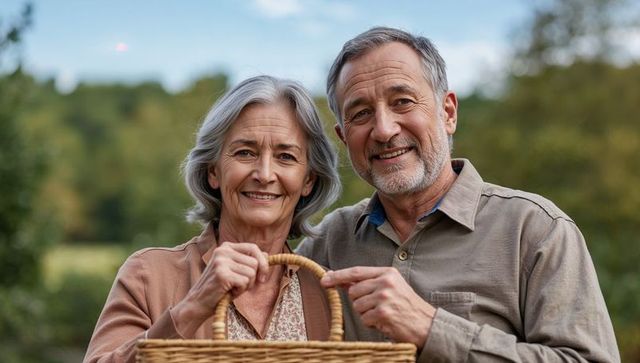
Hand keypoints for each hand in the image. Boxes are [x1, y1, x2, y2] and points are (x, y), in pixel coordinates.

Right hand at [171, 242, 268, 336]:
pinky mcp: (222, 274)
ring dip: (246, 285)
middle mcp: (223, 250)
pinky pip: (245, 282)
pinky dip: (240, 291)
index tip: (263, 277)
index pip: (254, 248)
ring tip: (232, 288)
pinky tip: (228, 292)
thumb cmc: (220, 288)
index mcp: (226, 247)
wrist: (198, 303)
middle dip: (253, 278)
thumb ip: (248, 261)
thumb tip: (267, 254)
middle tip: (241, 286)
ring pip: (252, 273)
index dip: (263, 262)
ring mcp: (221, 261)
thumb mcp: (235, 271)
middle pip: (255, 262)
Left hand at [321, 266, 435, 347]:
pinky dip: (372, 323)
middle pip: (353, 291)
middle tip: (376, 307)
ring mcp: (384, 297)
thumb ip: (368, 283)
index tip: (325, 280)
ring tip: (382, 314)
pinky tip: (385, 322)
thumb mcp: (391, 287)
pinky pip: (364, 319)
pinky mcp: (383, 312)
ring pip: (357, 306)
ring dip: (366, 314)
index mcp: (387, 272)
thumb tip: (343, 281)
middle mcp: (386, 282)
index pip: (356, 272)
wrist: (427, 324)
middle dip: (359, 302)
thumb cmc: (407, 306)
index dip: (338, 276)